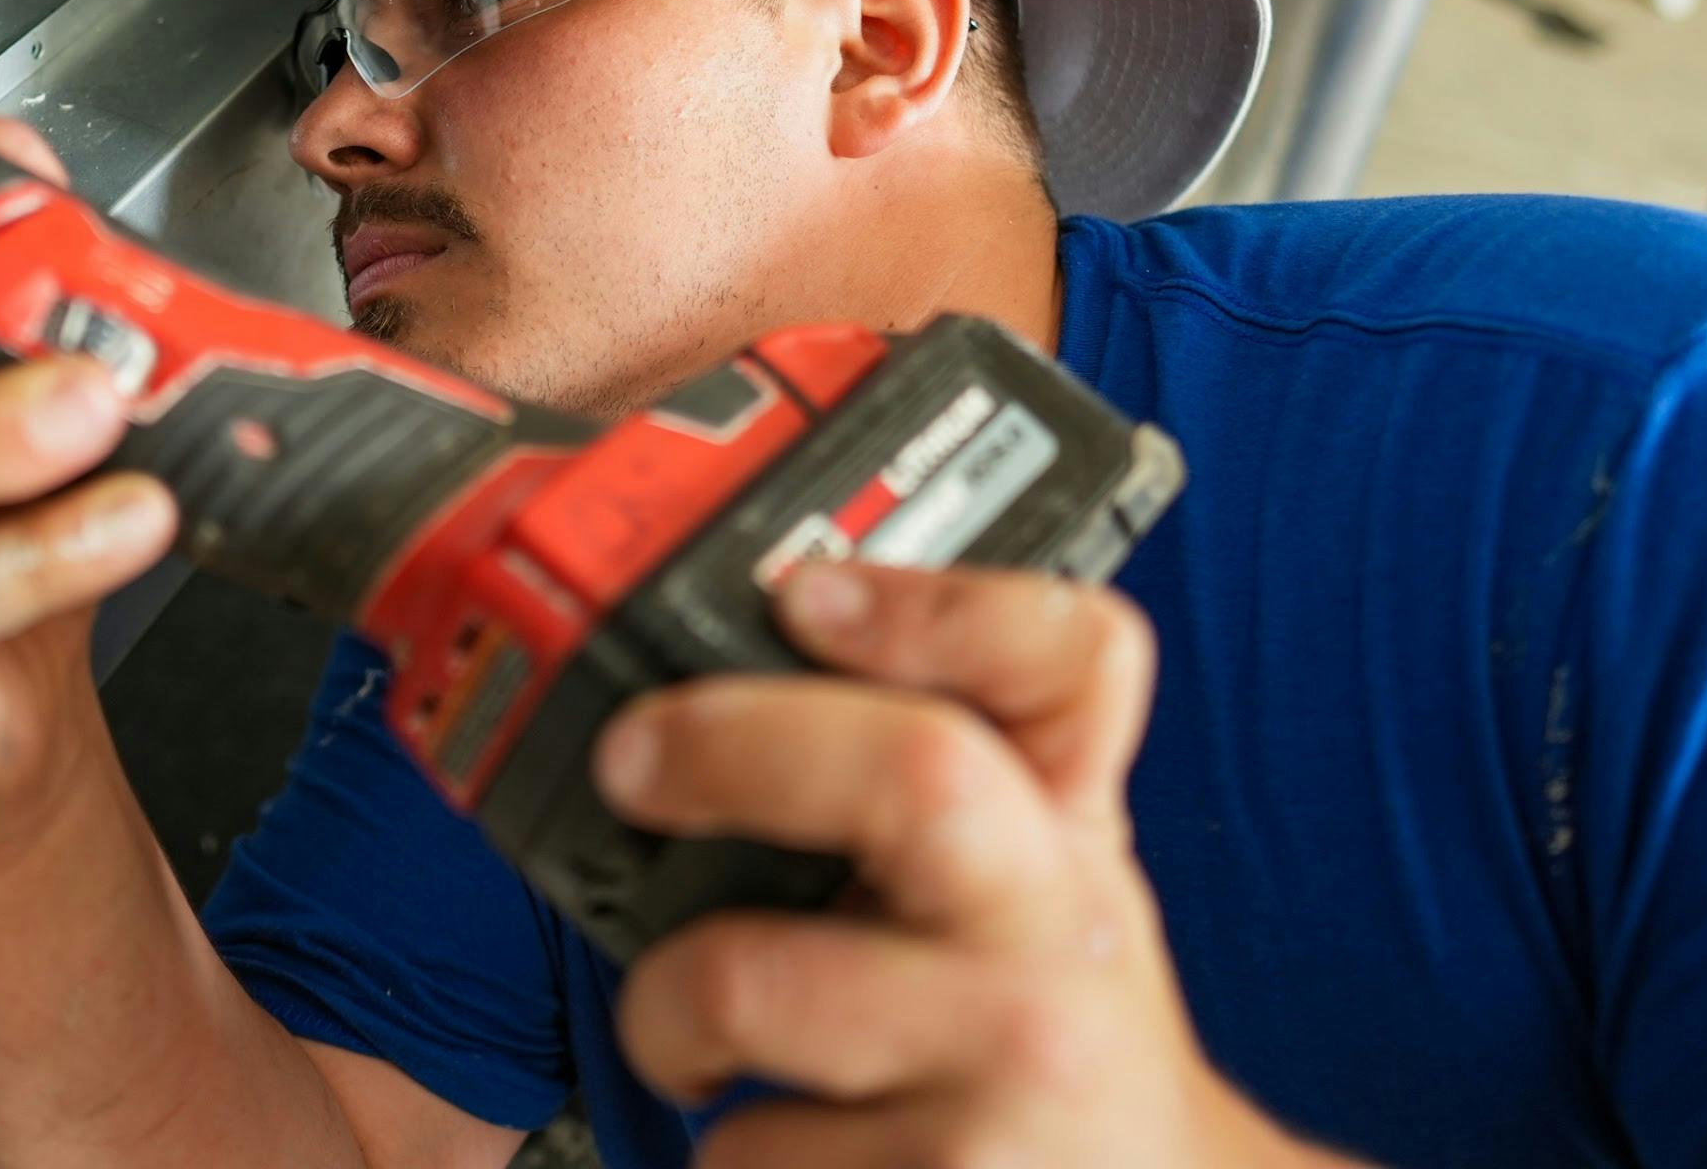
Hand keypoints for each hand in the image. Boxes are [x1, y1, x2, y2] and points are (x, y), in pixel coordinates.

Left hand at [596, 565, 1350, 1168]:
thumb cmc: (1035, 1032)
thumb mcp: (1031, 873)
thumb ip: (944, 754)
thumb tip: (750, 639)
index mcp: (1067, 829)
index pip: (1072, 656)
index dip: (936, 602)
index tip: (806, 593)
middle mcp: (1054, 934)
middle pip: (906, 772)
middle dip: (728, 745)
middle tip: (633, 763)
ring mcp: (1006, 1071)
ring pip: (740, 985)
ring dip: (669, 1018)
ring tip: (703, 1039)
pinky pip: (734, 1147)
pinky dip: (723, 1149)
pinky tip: (791, 1145)